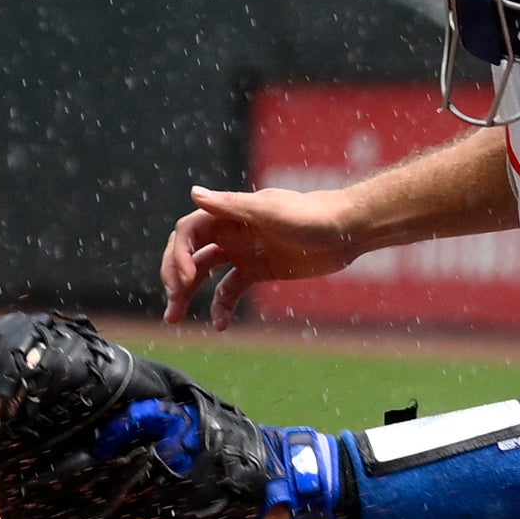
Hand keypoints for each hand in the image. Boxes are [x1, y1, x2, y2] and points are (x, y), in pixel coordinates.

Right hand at [161, 184, 360, 327]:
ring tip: (173, 318)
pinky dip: (221, 307)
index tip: (185, 281)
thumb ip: (230, 205)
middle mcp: (230, 232)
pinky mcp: (257, 271)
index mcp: (228, 215)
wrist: (347, 231)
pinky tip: (220, 325)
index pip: (188, 233)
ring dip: (187, 294)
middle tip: (173, 304)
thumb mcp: (268, 211)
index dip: (178, 256)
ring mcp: (242, 252)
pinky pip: (229, 291)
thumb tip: (193, 193)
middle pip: (189, 254)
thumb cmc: (310, 216)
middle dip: (174, 277)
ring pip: (203, 274)